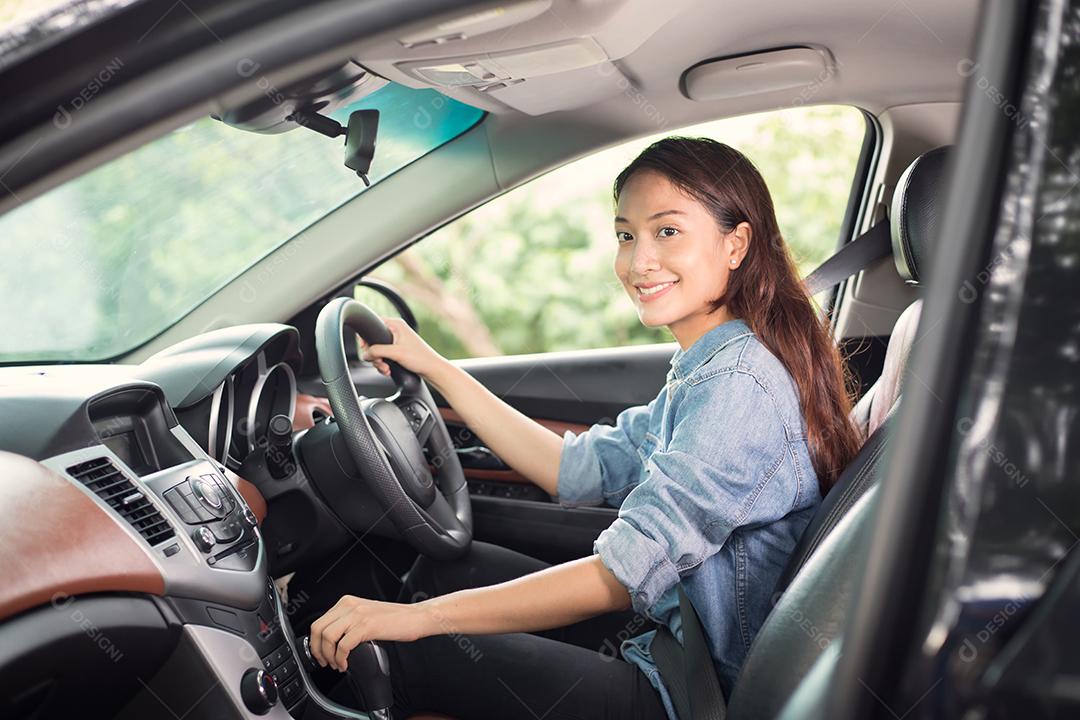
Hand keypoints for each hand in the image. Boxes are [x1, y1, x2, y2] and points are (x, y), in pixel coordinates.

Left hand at [309, 595, 430, 670]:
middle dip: (317, 651)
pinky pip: (343, 645)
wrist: (415, 617)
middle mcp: (349, 605)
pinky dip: (341, 659)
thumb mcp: (365, 615)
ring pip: (327, 637)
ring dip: (329, 656)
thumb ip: (348, 622)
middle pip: (318, 629)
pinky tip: (346, 665)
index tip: (320, 654)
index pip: (318, 622)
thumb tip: (331, 641)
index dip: (315, 642)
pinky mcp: (366, 626)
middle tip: (325, 662)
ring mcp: (357, 615)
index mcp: (347, 602)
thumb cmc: (395, 620)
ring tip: (337, 664)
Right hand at [361, 317, 447, 382]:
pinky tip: (389, 370)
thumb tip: (365, 354)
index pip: (373, 324)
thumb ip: (377, 351)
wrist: (432, 370)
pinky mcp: (397, 351)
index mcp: (396, 324)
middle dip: (374, 355)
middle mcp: (395, 330)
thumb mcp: (396, 353)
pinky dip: (383, 364)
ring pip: (377, 351)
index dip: (366, 338)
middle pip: (373, 341)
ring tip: (386, 369)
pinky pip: (383, 356)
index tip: (366, 348)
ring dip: (379, 362)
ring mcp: (396, 341)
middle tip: (380, 362)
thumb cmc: (420, 358)